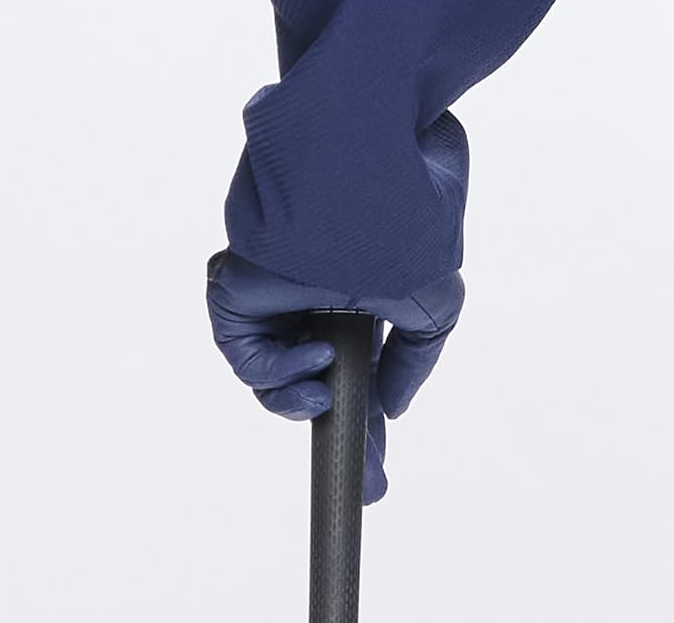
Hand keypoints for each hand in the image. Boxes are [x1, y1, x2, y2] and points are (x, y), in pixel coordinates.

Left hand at [205, 249, 463, 502]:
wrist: (360, 191)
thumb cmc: (404, 234)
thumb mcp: (435, 305)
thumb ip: (415, 361)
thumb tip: (392, 407)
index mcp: (361, 296)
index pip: (360, 371)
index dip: (369, 418)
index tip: (378, 469)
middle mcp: (316, 299)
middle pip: (314, 386)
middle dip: (336, 432)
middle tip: (365, 483)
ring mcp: (275, 300)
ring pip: (273, 379)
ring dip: (299, 400)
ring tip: (324, 398)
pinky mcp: (238, 297)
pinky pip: (246, 354)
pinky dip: (276, 368)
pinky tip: (311, 355)